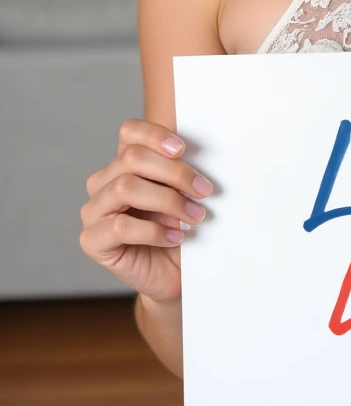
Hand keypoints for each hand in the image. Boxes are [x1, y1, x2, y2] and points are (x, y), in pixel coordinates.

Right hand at [79, 119, 212, 303]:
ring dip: (168, 201)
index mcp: (123, 163)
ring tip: (194, 216)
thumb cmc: (179, 227)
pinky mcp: (92, 241)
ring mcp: (93, 211)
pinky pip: (121, 226)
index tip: (183, 148)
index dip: (154, 135)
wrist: (174, 273)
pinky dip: (155, 231)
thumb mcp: (183, 193)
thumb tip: (199, 155)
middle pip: (132, 158)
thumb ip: (181, 171)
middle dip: (174, 172)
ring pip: (125, 188)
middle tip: (204, 190)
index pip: (129, 132)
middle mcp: (102, 183)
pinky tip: (175, 238)